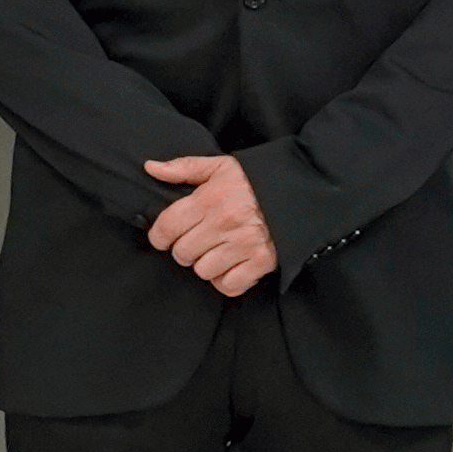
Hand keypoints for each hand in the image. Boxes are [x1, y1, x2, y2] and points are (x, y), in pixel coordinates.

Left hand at [142, 154, 278, 295]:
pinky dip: (226, 280)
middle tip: (196, 241)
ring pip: (202, 271)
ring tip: (216, 251)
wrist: (301, 190)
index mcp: (209, 199)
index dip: (159, 235)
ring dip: (205, 264)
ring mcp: (242, 245)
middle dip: (184, 249)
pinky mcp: (261, 262)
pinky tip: (230, 266)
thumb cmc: (257, 179)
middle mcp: (223, 223)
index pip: (166, 227)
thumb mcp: (220, 166)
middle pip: (182, 253)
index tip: (164, 236)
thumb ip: (183, 167)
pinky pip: (228, 285)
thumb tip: (151, 168)